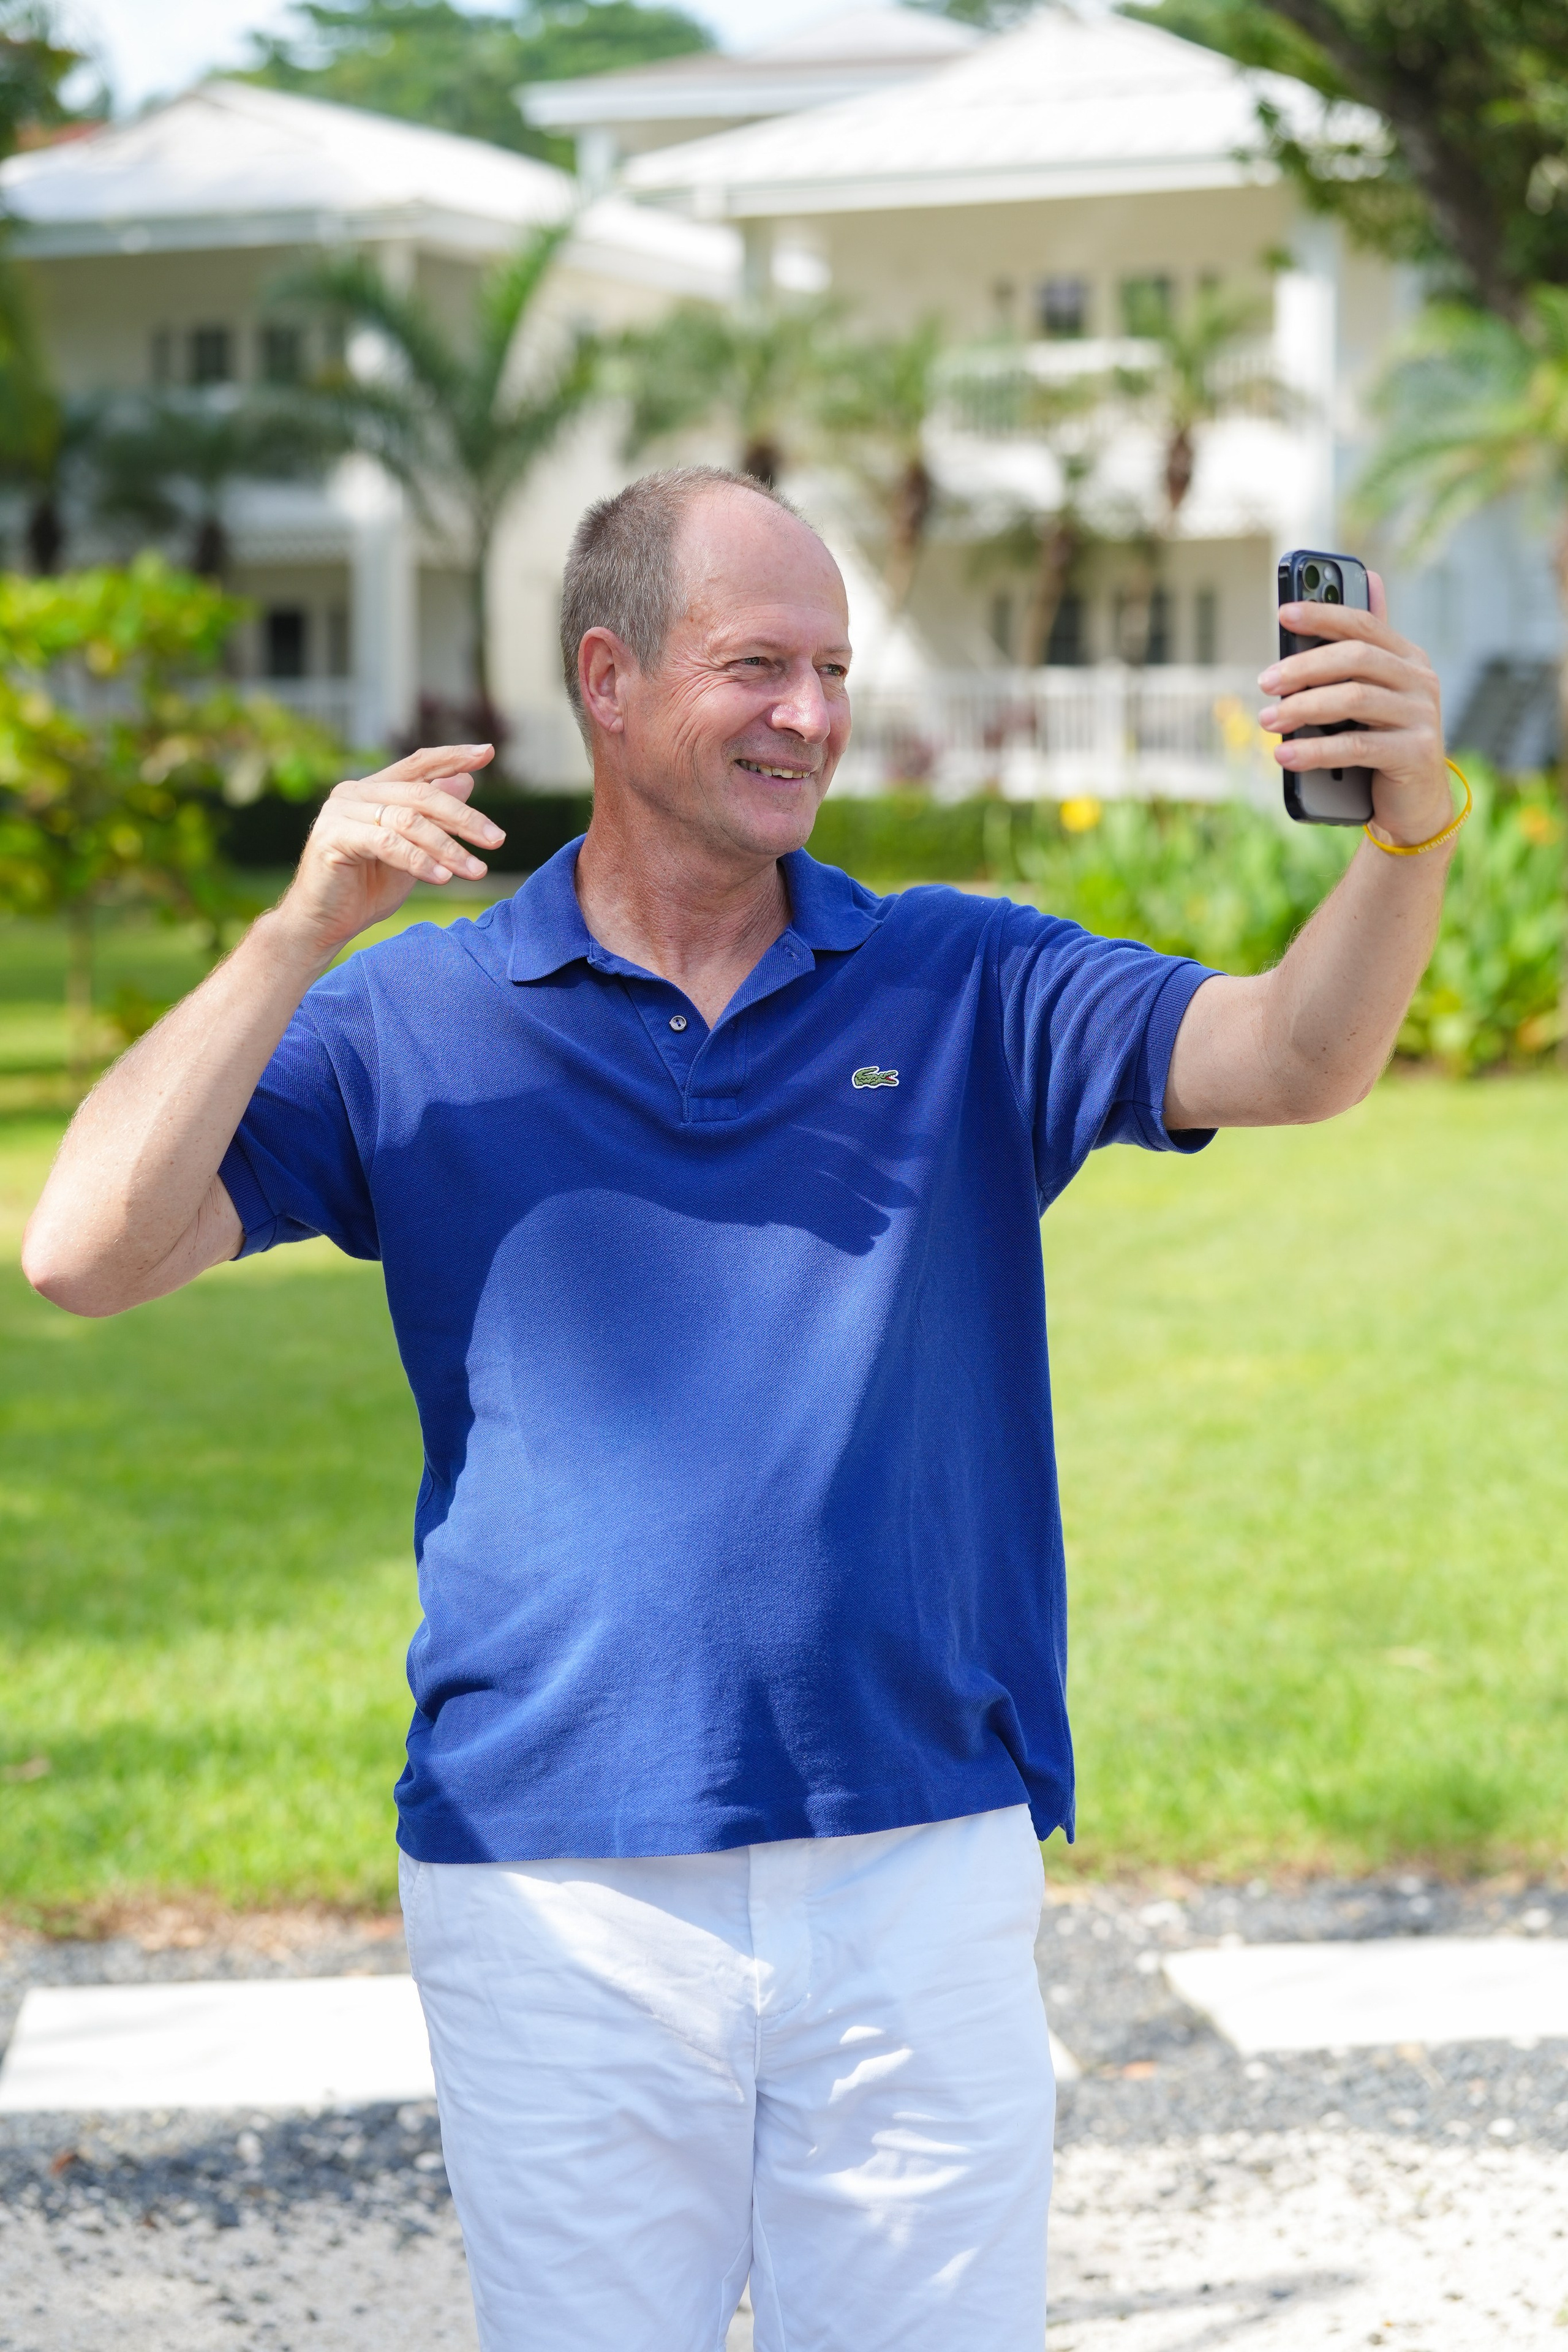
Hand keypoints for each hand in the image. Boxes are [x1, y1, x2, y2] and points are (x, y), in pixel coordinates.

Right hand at [272, 743, 501, 963]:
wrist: (321, 925)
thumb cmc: (365, 891)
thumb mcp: (412, 853)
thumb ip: (434, 821)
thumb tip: (466, 782)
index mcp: (373, 791)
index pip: (418, 766)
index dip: (452, 757)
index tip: (487, 752)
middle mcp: (354, 793)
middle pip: (421, 795)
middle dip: (464, 817)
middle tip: (496, 839)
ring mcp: (340, 812)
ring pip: (408, 820)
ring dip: (448, 847)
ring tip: (476, 871)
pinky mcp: (333, 837)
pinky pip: (387, 843)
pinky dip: (419, 860)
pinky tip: (443, 877)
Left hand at [1258, 574, 1450, 847]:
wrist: (1413, 805)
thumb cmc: (1382, 743)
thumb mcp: (1370, 695)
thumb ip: (1363, 648)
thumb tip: (1368, 577)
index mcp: (1407, 659)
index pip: (1363, 625)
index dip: (1323, 615)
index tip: (1282, 614)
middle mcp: (1421, 681)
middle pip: (1355, 659)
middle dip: (1303, 667)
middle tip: (1265, 682)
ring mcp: (1422, 716)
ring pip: (1354, 700)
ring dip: (1302, 709)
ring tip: (1268, 720)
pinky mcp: (1416, 754)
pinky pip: (1357, 747)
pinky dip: (1314, 751)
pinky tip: (1285, 756)